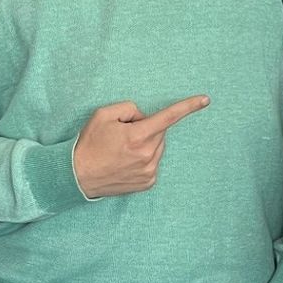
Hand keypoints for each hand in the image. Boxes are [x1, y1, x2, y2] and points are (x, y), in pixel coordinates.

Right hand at [72, 96, 209, 197]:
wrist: (77, 176)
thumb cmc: (89, 144)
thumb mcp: (103, 114)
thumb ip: (129, 109)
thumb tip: (144, 118)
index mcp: (138, 136)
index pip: (168, 117)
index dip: (188, 107)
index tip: (205, 99)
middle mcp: (147, 155)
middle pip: (160, 132)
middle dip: (146, 129)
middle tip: (123, 136)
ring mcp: (149, 171)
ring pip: (157, 148)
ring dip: (146, 144)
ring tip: (122, 151)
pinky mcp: (147, 183)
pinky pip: (153, 163)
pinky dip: (144, 159)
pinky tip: (126, 162)